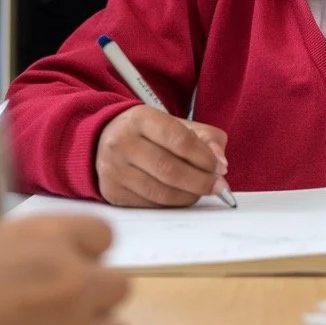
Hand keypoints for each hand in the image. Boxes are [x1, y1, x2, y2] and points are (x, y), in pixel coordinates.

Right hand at [0, 215, 130, 324]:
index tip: (62, 269)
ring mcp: (81, 302)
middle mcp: (71, 261)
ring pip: (117, 303)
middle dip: (89, 289)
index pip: (100, 234)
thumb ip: (11, 249)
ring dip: (95, 317)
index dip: (84, 254)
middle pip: (111, 273)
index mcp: (44, 230)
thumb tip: (15, 259)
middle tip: (54, 308)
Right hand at [96, 105, 229, 206]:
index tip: (220, 168)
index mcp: (141, 119)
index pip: (179, 140)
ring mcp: (114, 170)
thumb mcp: (175, 124)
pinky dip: (172, 204)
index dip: (204, 157)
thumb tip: (220, 161)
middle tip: (218, 185)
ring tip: (202, 191)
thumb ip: (204, 137)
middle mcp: (122, 143)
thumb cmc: (147, 132)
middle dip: (200, 181)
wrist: (105, 138)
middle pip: (169, 170)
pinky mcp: (112, 192)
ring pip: (160, 192)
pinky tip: (182, 196)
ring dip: (189, 196)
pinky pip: (150, 205)